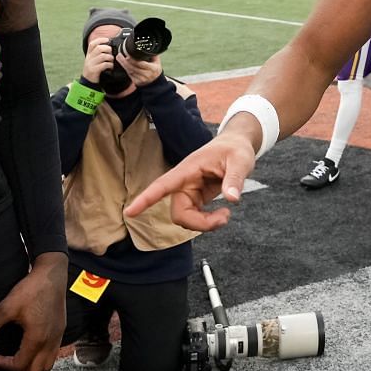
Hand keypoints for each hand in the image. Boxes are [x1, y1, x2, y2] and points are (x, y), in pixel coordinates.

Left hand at [0, 253, 66, 370]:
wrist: (52, 275)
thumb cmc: (32, 289)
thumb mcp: (7, 306)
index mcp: (36, 338)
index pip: (19, 365)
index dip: (1, 365)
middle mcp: (50, 342)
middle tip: (2, 364)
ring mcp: (57, 338)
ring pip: (45, 367)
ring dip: (30, 368)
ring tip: (16, 360)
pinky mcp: (60, 332)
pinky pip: (52, 356)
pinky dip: (39, 359)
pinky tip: (29, 348)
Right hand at [81, 37, 115, 86]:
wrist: (87, 82)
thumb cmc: (93, 70)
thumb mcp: (93, 61)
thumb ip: (99, 54)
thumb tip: (110, 47)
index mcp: (89, 54)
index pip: (92, 44)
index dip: (100, 40)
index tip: (107, 39)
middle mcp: (89, 58)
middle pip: (99, 48)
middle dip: (108, 49)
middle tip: (111, 53)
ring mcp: (91, 64)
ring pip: (102, 56)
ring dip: (110, 58)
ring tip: (111, 61)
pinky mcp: (94, 70)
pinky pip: (104, 65)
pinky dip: (109, 65)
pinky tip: (110, 67)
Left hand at [117, 50, 162, 88]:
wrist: (155, 82)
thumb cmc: (155, 70)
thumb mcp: (157, 62)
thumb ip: (153, 55)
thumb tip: (147, 46)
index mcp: (152, 69)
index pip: (141, 64)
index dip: (133, 60)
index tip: (127, 55)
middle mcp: (147, 75)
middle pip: (133, 67)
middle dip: (124, 61)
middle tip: (119, 55)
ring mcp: (141, 79)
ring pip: (130, 71)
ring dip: (123, 64)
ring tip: (119, 58)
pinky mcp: (137, 82)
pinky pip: (129, 74)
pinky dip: (125, 69)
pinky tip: (122, 64)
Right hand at [126, 128, 255, 231]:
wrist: (236, 146)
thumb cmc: (235, 149)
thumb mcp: (241, 160)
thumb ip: (235, 178)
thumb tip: (232, 199)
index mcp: (188, 169)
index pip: (162, 185)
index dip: (145, 199)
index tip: (129, 212)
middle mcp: (183, 183)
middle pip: (178, 213)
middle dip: (200, 223)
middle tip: (226, 217)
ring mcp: (188, 192)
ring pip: (185, 219)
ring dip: (205, 224)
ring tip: (226, 214)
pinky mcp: (195, 199)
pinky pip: (194, 219)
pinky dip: (208, 222)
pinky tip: (222, 214)